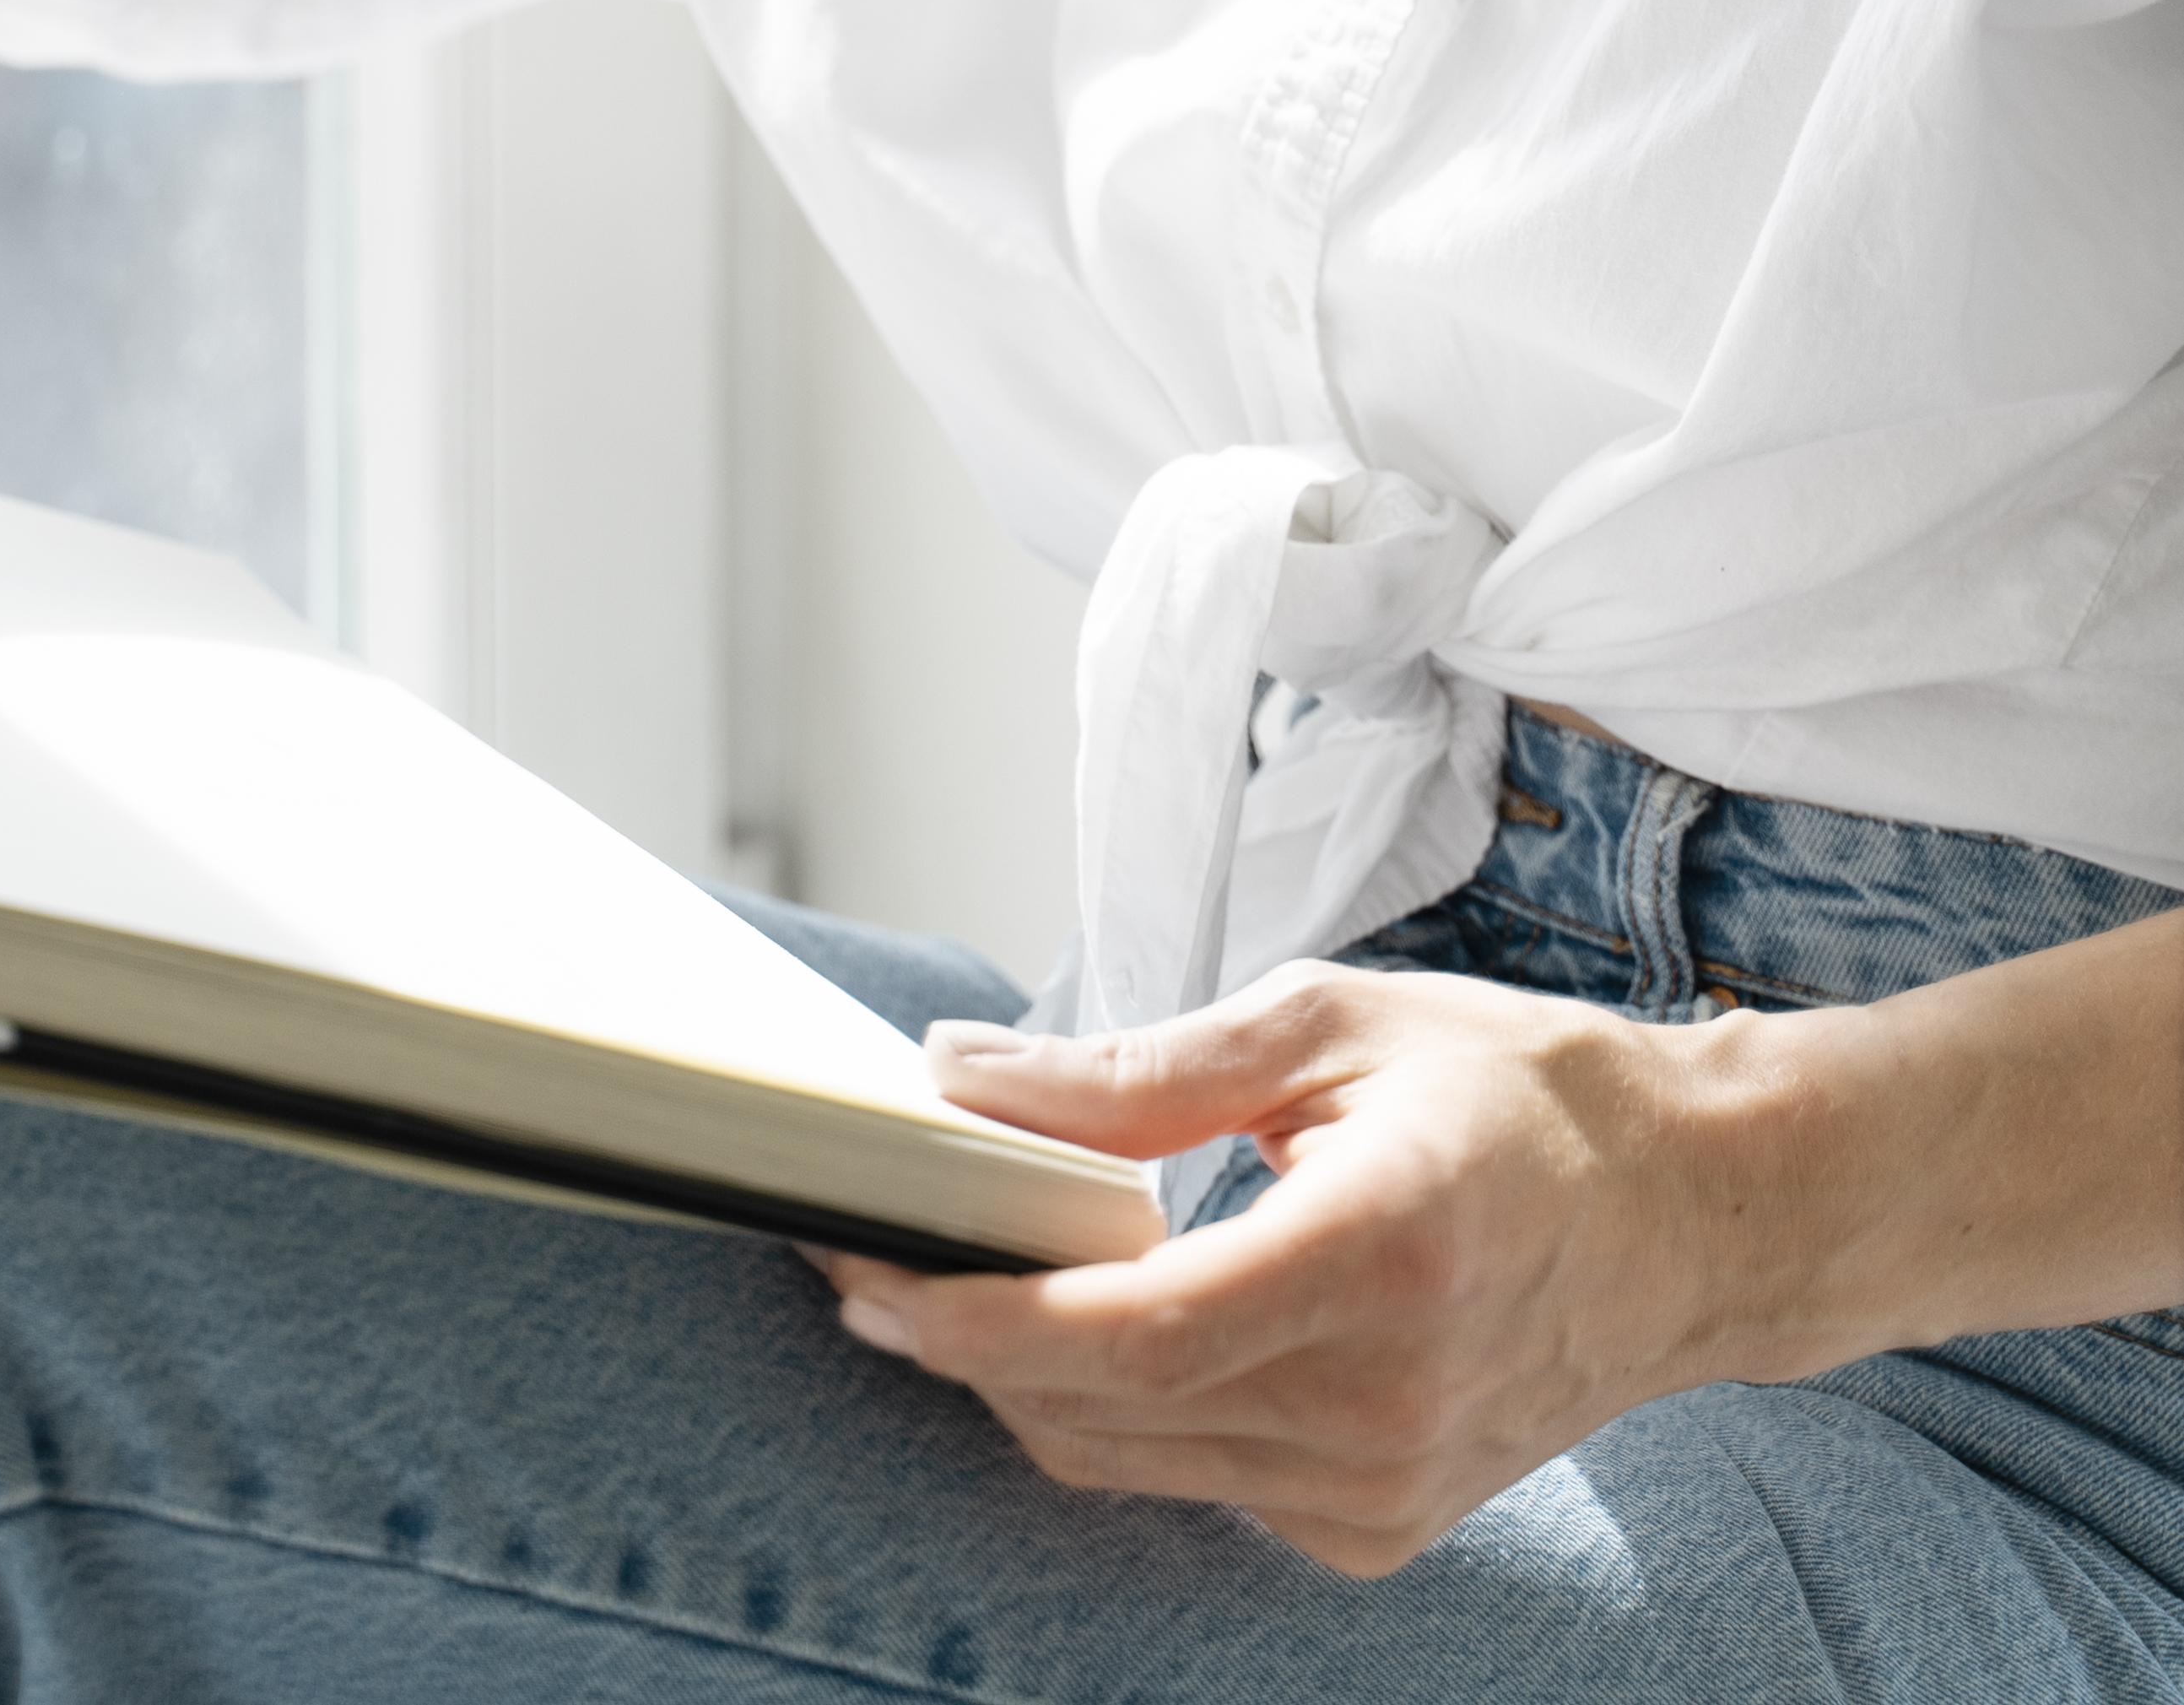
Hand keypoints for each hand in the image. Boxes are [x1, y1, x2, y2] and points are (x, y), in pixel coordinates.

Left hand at [819, 960, 1762, 1578]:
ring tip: (941, 1280)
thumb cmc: (1521, 1094)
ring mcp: (1386, 1488)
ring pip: (1134, 1464)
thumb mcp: (1327, 1023)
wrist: (1692, 1219)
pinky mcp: (1379, 1527)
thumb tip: (966, 1076)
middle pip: (1109, 1412)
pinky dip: (1117, 1413)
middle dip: (959, 1342)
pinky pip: (1197, 1484)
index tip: (867, 1273)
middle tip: (857, 1252)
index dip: (983, 1320)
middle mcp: (1388, 1402)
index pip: (1136, 1336)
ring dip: (1020, 1381)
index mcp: (1382, 1255)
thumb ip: (1139, 1072)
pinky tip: (1085, 1327)